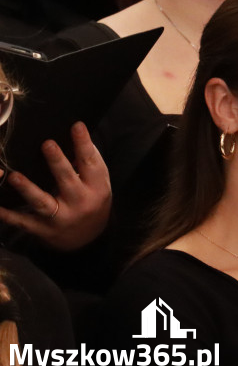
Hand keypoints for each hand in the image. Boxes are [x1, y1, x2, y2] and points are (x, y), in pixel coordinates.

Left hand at [0, 122, 111, 250]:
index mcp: (97, 188)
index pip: (91, 163)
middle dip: (57, 162)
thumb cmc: (93, 202)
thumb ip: (88, 165)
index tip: (76, 126)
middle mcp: (80, 202)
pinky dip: (9, 216)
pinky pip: (24, 222)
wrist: (89, 240)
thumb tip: (76, 138)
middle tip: (47, 144)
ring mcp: (61, 218)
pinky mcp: (43, 230)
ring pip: (43, 203)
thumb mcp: (99, 184)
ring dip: (28, 190)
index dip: (84, 144)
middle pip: (67, 180)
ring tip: (14, 176)